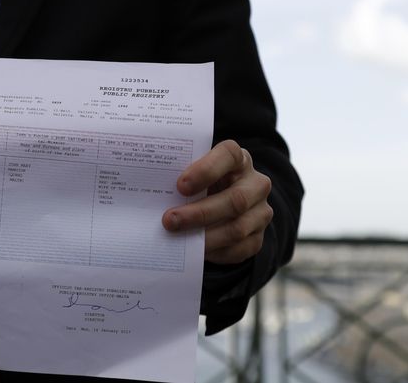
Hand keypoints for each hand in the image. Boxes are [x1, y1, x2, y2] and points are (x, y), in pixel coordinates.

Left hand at [162, 140, 272, 264]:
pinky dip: (215, 252)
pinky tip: (194, 250)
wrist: (222, 201)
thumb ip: (179, 173)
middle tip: (169, 220)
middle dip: (199, 213)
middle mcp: (256, 183)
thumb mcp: (193, 171)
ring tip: (178, 239)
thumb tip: (147, 187)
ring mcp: (261, 211)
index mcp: (238, 158)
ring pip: (237, 228)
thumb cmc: (200, 182)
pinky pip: (239, 249)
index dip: (205, 170)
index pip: (229, 155)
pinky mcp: (258, 237)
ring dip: (204, 236)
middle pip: (235, 200)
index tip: (180, 185)